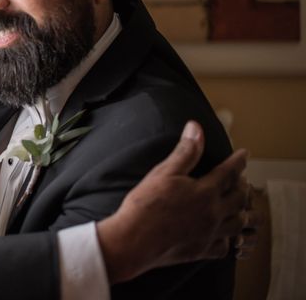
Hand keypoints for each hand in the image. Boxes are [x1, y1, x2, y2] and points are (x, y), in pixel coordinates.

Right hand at [97, 120, 253, 283]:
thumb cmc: (147, 205)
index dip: (238, 161)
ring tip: (244, 209)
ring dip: (244, 214)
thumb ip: (185, 151)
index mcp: (205, 192)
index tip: (244, 154)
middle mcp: (213, 213)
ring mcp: (209, 234)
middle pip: (239, 198)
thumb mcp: (164, 172)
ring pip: (237, 224)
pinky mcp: (201, 250)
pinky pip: (223, 246)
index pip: (229, 172)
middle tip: (243, 180)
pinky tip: (224, 237)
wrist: (135, 239)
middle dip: (244, 187)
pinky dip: (228, 240)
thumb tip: (196, 128)